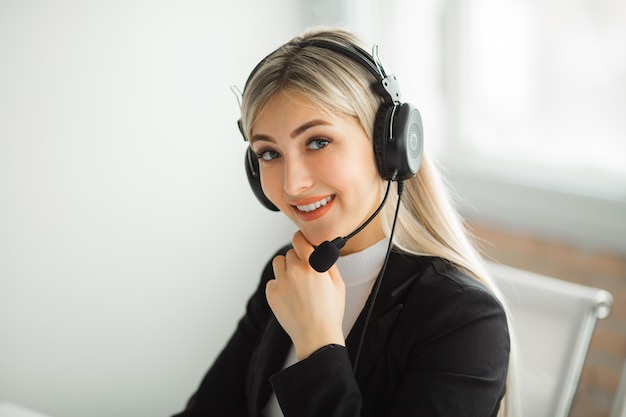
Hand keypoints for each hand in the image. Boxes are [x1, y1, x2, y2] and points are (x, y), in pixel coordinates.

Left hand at [266, 231, 345, 360]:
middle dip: (296, 259)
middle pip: (289, 253)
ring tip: (295, 283)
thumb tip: (320, 249)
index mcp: (312, 265)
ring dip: (285, 268)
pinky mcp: (272, 294)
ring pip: (278, 263)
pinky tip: (290, 296)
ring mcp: (281, 282)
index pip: (298, 239)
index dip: (300, 239)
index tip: (301, 241)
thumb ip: (328, 263)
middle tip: (305, 272)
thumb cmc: (330, 312)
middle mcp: (294, 271)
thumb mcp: (338, 284)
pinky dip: (279, 285)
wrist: (316, 337)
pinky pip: (273, 281)